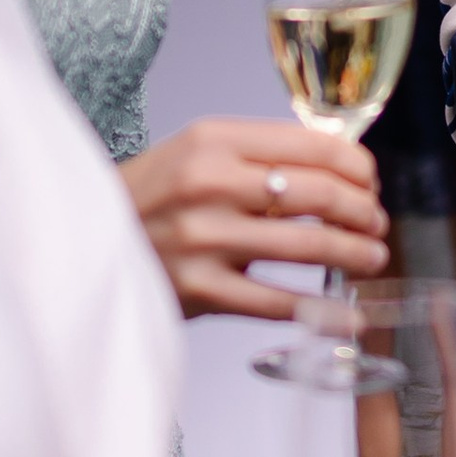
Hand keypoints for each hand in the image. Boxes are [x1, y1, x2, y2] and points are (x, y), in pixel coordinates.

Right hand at [122, 119, 388, 318]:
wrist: (78, 242)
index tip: (371, 183)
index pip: (313, 145)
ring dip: (355, 253)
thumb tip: (338, 164)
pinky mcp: (199, 290)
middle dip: (364, 211)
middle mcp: (210, 183)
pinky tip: (348, 316)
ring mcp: (204, 238)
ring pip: (308, 245)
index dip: (358, 167)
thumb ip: (258, 154)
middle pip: (319, 193)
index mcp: (214, 140)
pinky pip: (278, 303)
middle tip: (377, 223)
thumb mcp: (195, 153)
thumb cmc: (149, 197)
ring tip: (372, 257)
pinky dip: (322, 312)